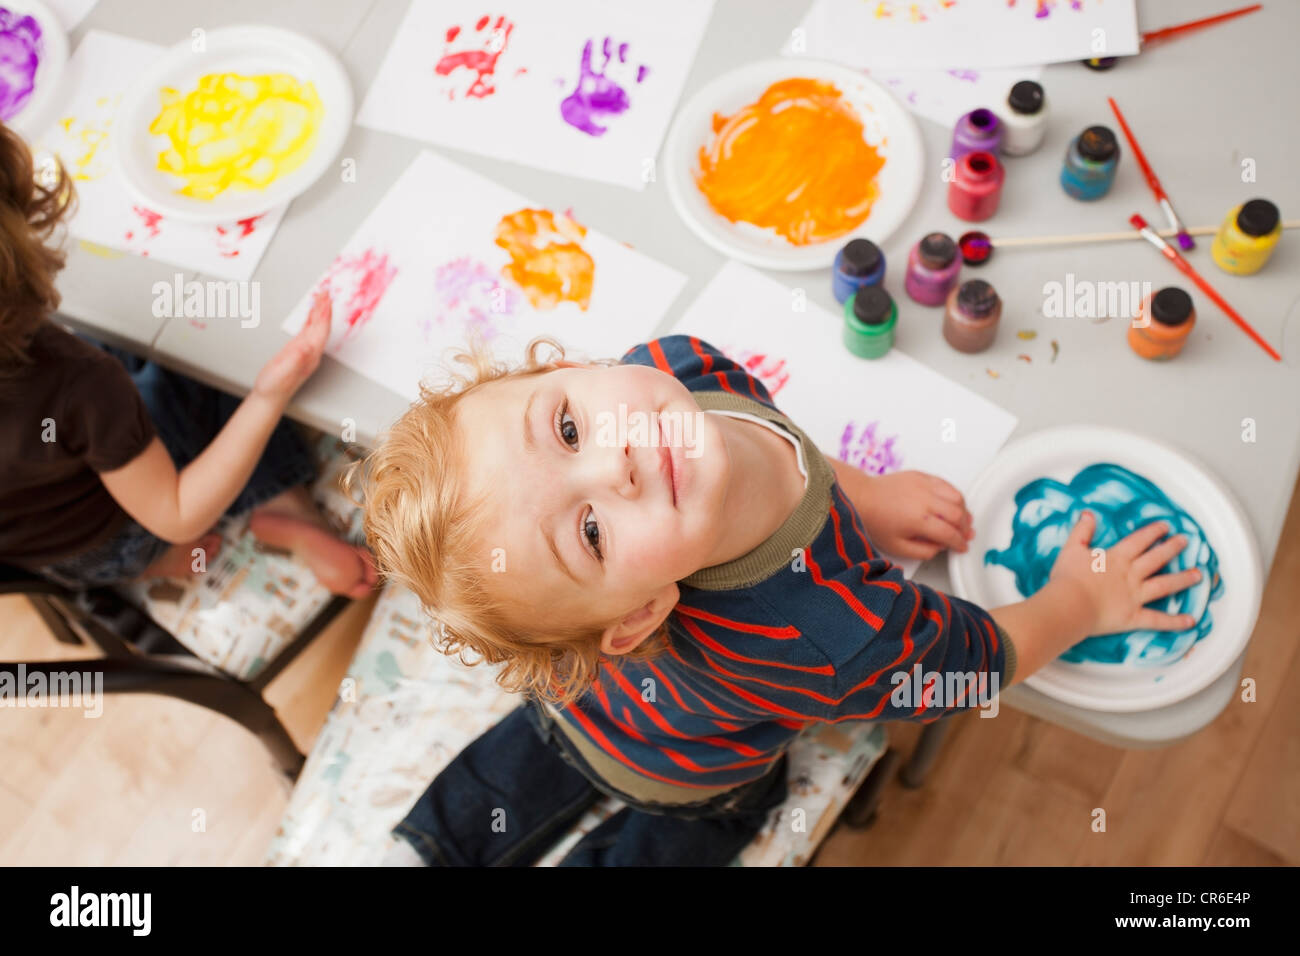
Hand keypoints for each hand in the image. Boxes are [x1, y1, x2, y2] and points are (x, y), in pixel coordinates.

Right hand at [254, 291, 330, 403]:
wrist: (269, 398)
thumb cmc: (275, 386)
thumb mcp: (285, 370)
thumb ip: (297, 357)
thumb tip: (307, 344)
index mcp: (310, 354)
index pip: (321, 329)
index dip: (324, 313)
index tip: (326, 298)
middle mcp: (311, 352)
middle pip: (321, 326)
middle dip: (324, 308)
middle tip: (326, 291)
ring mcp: (305, 352)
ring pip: (316, 328)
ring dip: (319, 312)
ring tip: (321, 298)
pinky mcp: (298, 352)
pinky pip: (308, 331)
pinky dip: (310, 320)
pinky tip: (310, 316)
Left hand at [848, 468, 973, 559]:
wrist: (862, 497)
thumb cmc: (875, 520)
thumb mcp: (897, 546)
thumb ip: (923, 551)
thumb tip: (940, 547)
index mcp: (918, 520)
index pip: (949, 533)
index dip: (959, 543)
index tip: (961, 546)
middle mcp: (924, 500)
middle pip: (958, 515)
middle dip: (965, 528)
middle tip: (964, 535)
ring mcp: (924, 485)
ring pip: (956, 497)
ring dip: (964, 510)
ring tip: (962, 520)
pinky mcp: (921, 476)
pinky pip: (946, 484)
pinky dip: (954, 495)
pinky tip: (953, 503)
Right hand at [1048, 511, 1200, 635]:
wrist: (1068, 605)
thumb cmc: (1067, 578)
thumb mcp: (1071, 549)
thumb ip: (1082, 531)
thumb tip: (1088, 514)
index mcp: (1117, 558)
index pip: (1139, 540)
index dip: (1153, 532)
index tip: (1166, 526)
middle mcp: (1130, 575)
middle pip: (1156, 558)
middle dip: (1172, 548)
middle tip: (1186, 541)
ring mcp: (1134, 596)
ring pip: (1164, 585)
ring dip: (1182, 579)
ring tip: (1198, 575)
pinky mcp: (1133, 617)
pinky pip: (1157, 620)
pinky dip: (1174, 622)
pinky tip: (1190, 621)